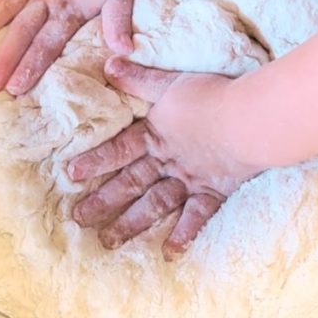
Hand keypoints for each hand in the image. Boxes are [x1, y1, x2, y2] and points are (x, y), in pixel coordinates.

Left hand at [67, 58, 259, 259]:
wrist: (246, 119)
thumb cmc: (210, 96)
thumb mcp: (170, 83)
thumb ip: (139, 79)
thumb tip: (108, 64)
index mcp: (155, 134)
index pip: (119, 149)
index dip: (95, 160)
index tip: (71, 174)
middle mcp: (167, 160)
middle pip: (130, 182)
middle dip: (103, 201)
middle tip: (78, 219)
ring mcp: (189, 179)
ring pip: (154, 204)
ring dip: (130, 224)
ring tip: (108, 242)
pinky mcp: (213, 191)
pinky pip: (196, 217)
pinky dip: (183, 235)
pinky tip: (169, 253)